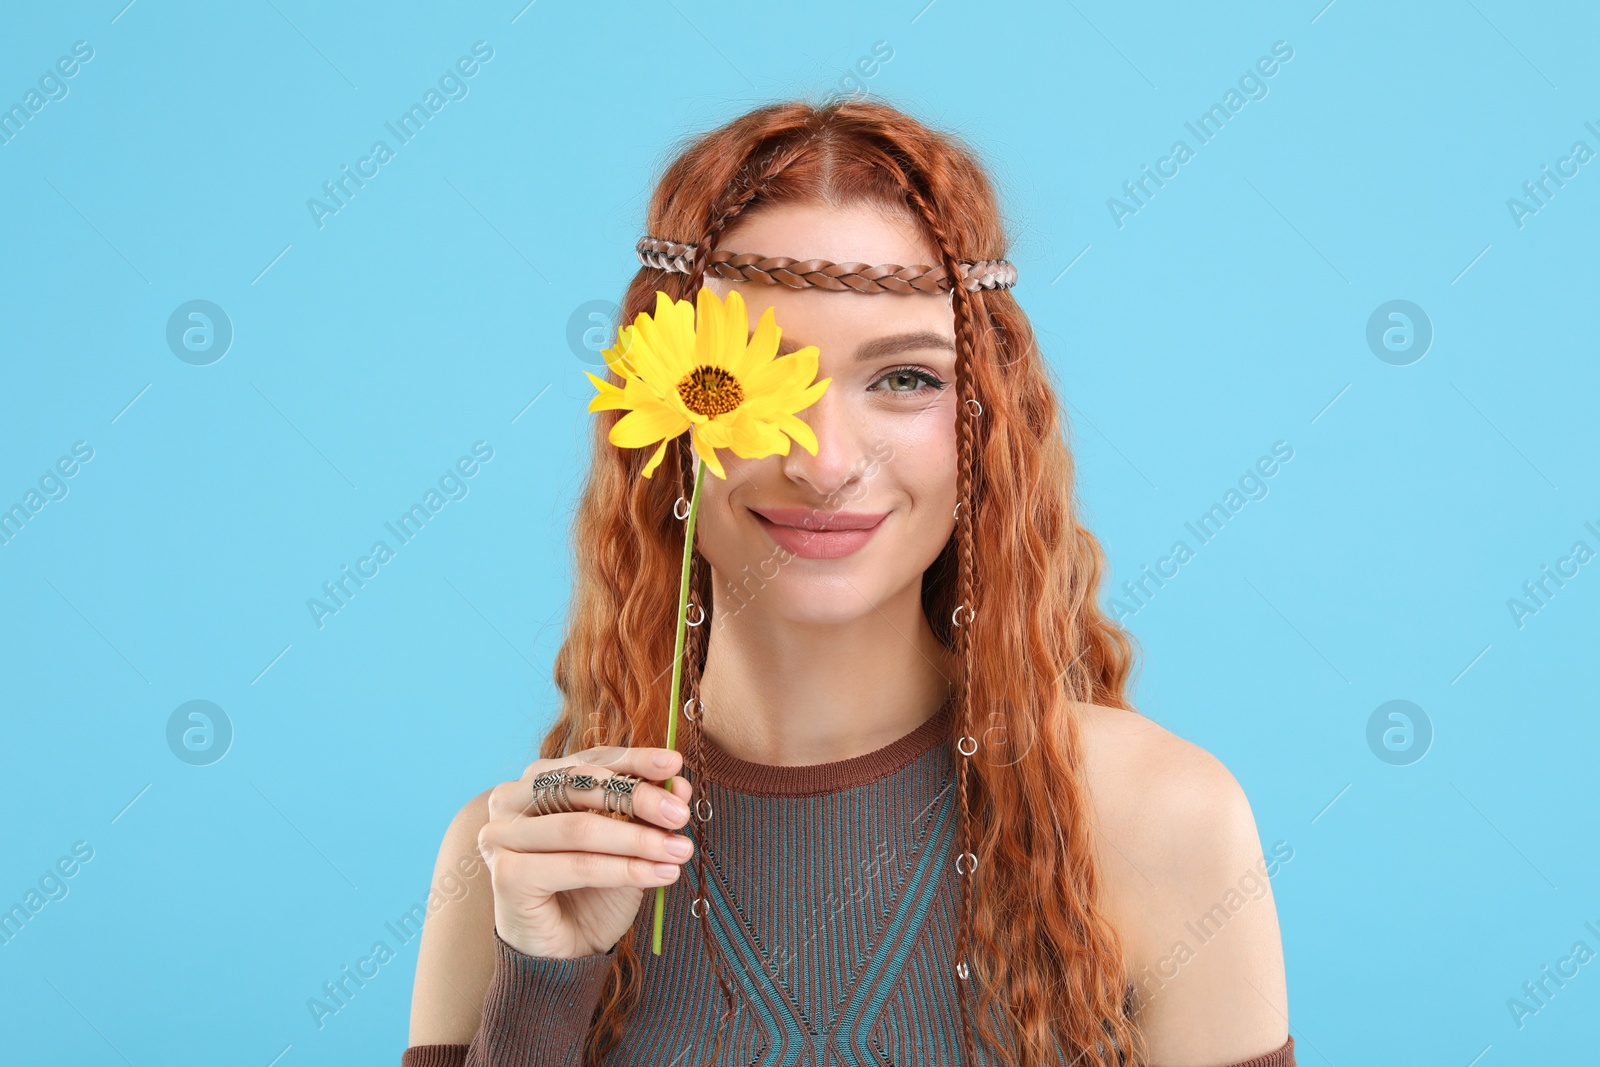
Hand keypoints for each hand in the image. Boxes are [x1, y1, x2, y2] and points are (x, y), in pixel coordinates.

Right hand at [477, 745, 694, 958]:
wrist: (563, 952)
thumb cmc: (590, 891)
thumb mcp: (625, 843)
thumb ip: (644, 811)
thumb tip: (679, 783)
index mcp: (535, 781)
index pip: (589, 761)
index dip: (634, 760)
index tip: (674, 764)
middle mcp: (508, 800)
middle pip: (581, 785)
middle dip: (639, 797)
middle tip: (679, 813)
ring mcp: (501, 836)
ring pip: (580, 827)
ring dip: (637, 838)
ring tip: (679, 849)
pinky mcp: (507, 875)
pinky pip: (578, 866)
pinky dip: (625, 869)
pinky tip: (661, 874)